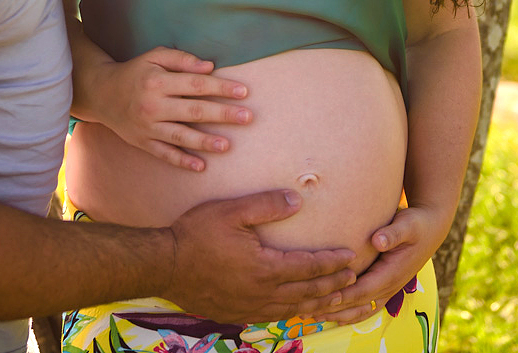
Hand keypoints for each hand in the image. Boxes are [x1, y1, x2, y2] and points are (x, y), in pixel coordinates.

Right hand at [84, 47, 251, 170]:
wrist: (101, 94)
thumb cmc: (135, 72)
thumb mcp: (155, 56)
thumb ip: (182, 59)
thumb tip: (210, 67)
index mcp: (158, 81)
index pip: (196, 85)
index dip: (221, 88)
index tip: (244, 92)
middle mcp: (153, 105)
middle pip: (193, 111)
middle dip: (222, 114)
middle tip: (248, 117)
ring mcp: (147, 126)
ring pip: (181, 135)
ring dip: (205, 142)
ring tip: (227, 146)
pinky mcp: (142, 142)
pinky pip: (164, 153)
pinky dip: (182, 161)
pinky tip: (201, 166)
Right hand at [164, 190, 356, 323]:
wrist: (164, 266)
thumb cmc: (196, 234)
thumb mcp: (232, 211)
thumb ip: (266, 205)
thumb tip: (297, 200)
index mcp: (265, 268)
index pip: (309, 266)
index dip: (332, 262)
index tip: (350, 257)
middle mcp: (262, 293)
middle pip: (307, 292)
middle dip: (332, 285)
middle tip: (353, 280)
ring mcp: (249, 307)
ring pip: (292, 308)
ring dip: (316, 303)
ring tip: (334, 298)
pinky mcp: (236, 314)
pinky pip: (273, 317)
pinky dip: (292, 312)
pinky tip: (296, 309)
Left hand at [312, 205, 446, 324]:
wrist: (431, 229)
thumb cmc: (416, 224)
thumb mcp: (408, 224)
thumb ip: (393, 233)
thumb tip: (378, 240)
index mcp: (393, 273)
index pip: (364, 289)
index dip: (343, 295)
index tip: (322, 296)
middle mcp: (390, 285)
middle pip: (359, 304)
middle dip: (334, 308)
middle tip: (308, 310)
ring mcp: (388, 289)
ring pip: (362, 309)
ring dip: (340, 314)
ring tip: (314, 315)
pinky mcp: (385, 286)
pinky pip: (367, 306)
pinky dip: (350, 313)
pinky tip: (332, 314)